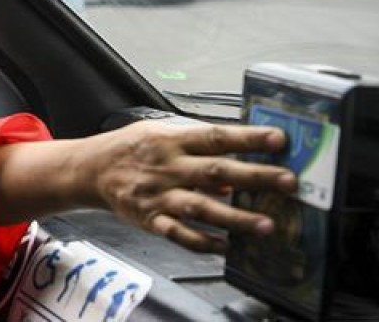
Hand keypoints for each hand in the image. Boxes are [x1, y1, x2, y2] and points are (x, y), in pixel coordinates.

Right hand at [78, 120, 296, 252]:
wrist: (90, 169)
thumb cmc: (130, 148)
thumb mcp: (158, 132)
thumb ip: (195, 144)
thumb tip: (235, 160)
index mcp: (172, 140)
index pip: (216, 136)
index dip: (248, 138)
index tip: (279, 139)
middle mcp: (168, 167)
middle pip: (217, 171)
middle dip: (255, 177)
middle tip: (289, 182)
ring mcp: (159, 195)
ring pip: (201, 208)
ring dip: (235, 218)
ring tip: (266, 225)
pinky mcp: (150, 219)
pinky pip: (179, 234)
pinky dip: (203, 242)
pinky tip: (226, 246)